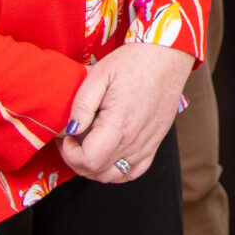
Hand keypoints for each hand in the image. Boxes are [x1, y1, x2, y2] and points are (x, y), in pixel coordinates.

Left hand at [60, 42, 195, 185]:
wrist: (166, 57)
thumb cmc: (132, 63)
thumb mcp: (99, 75)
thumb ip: (81, 105)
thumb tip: (70, 129)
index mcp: (119, 126)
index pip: (88, 161)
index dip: (69, 153)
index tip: (68, 135)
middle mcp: (135, 141)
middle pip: (97, 172)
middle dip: (77, 160)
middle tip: (72, 138)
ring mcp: (147, 145)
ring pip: (113, 176)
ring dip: (94, 168)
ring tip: (88, 146)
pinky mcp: (155, 142)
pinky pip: (134, 172)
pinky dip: (117, 171)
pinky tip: (108, 156)